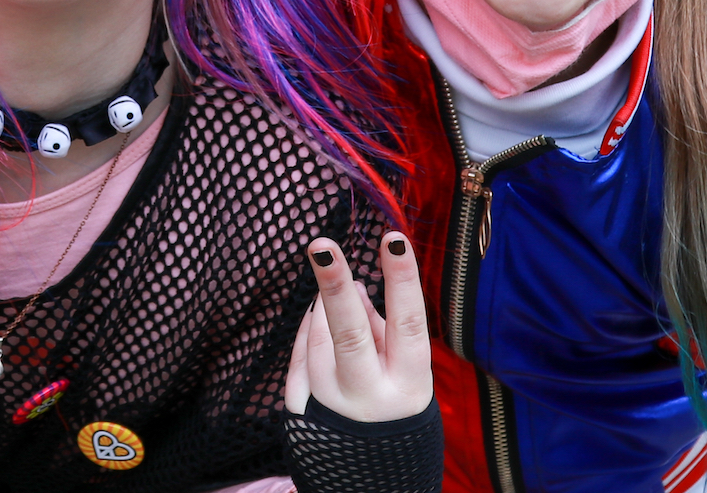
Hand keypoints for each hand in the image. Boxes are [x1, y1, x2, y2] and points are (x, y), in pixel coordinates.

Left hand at [285, 230, 431, 422]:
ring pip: (319, 337)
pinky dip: (307, 329)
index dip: (402, 279)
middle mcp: (368, 397)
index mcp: (407, 384)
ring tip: (336, 292)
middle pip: (349, 334)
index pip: (407, 322)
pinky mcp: (299, 410)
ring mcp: (329, 406)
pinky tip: (317, 316)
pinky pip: (299, 354)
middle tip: (321, 245)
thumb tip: (357, 287)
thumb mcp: (405, 369)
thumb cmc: (394, 404)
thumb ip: (382, 325)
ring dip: (325, 304)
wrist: (370, 477)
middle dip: (335, 287)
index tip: (394, 238)